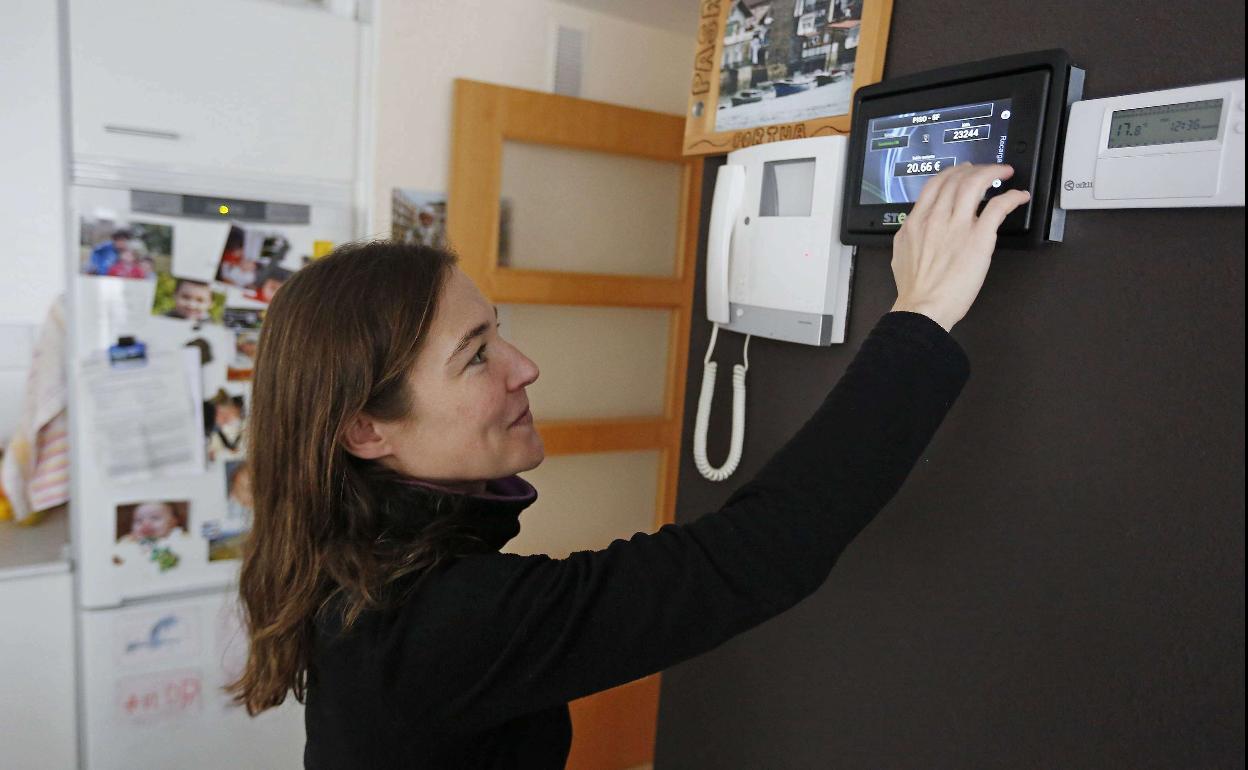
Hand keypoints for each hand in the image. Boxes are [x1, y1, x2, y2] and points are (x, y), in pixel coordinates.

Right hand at [890, 163, 1030, 330]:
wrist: (923, 308)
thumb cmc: (914, 290)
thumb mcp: (901, 254)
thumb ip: (912, 235)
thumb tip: (919, 228)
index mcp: (917, 221)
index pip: (935, 184)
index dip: (953, 172)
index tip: (962, 172)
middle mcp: (936, 218)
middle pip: (956, 179)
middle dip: (974, 169)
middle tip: (986, 170)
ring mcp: (958, 226)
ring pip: (976, 184)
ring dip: (993, 173)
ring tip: (1004, 173)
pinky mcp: (979, 238)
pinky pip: (998, 207)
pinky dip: (1011, 197)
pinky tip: (1018, 196)